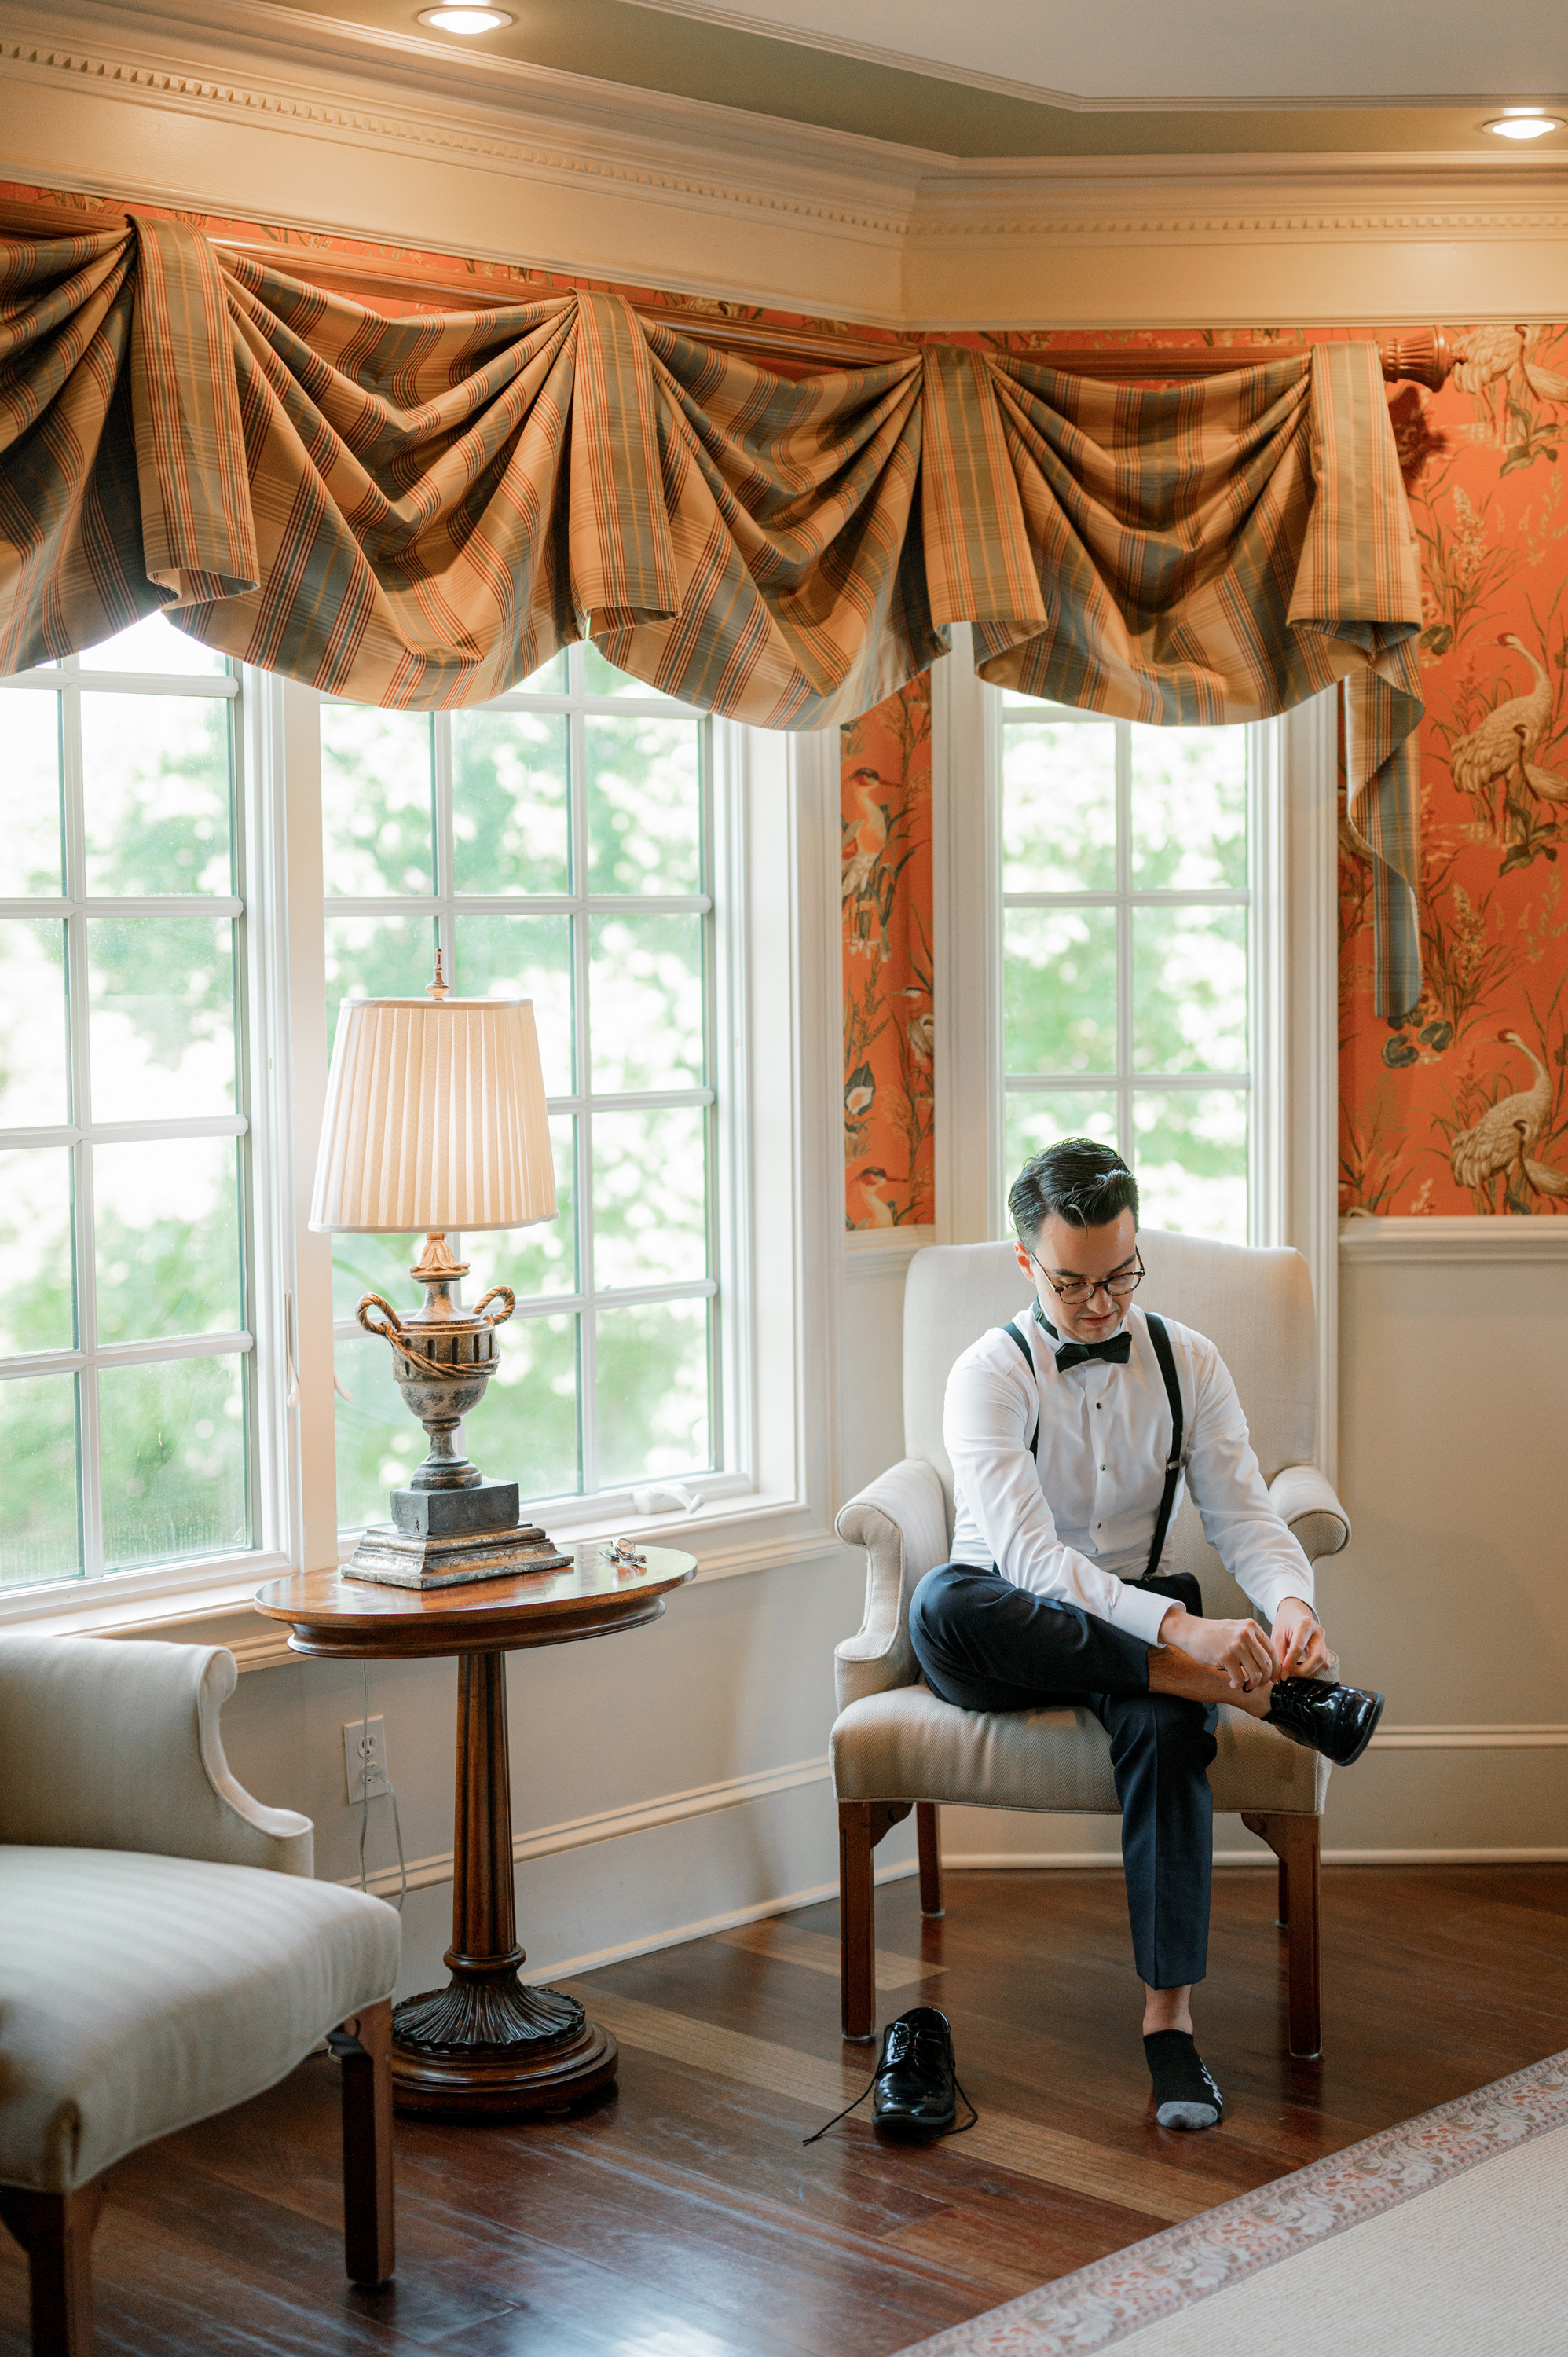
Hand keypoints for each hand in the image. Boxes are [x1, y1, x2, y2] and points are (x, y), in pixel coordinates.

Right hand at [1158, 1606, 1275, 1691]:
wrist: (1192, 1631)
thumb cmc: (1214, 1634)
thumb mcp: (1238, 1630)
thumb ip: (1253, 1642)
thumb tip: (1269, 1663)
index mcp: (1252, 1628)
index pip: (1273, 1652)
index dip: (1276, 1669)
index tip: (1274, 1678)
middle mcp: (1246, 1635)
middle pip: (1267, 1664)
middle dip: (1265, 1679)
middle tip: (1259, 1684)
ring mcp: (1236, 1645)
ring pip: (1256, 1673)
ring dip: (1253, 1684)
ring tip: (1246, 1685)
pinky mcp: (1226, 1656)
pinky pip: (1239, 1678)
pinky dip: (1238, 1685)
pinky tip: (1233, 1684)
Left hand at [1270, 1597, 1329, 1680]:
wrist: (1294, 1615)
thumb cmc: (1285, 1623)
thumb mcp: (1277, 1634)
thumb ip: (1278, 1654)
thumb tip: (1279, 1674)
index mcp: (1304, 1625)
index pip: (1298, 1648)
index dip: (1290, 1663)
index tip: (1282, 1674)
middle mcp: (1318, 1632)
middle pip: (1318, 1657)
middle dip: (1304, 1671)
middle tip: (1290, 1675)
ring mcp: (1324, 1640)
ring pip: (1324, 1663)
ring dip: (1309, 1673)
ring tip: (1295, 1674)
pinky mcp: (1326, 1648)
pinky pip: (1324, 1664)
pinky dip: (1314, 1671)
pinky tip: (1302, 1671)